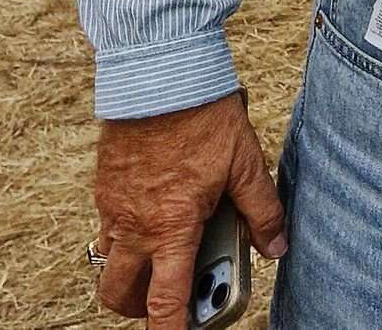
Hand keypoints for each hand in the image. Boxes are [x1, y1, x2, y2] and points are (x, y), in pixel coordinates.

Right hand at [93, 90, 286, 328]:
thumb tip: (276, 247)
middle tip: (166, 297)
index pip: (165, 300)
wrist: (160, 74)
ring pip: (109, 258)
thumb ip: (262, 211)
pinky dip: (126, 231)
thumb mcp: (246, 165)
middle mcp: (134, 225)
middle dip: (138, 307)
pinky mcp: (104, 184)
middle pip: (119, 293)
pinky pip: (108, 223)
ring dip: (131, 268)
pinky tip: (155, 207)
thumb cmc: (204, 118)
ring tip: (164, 250)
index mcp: (171, 228)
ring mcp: (113, 206)